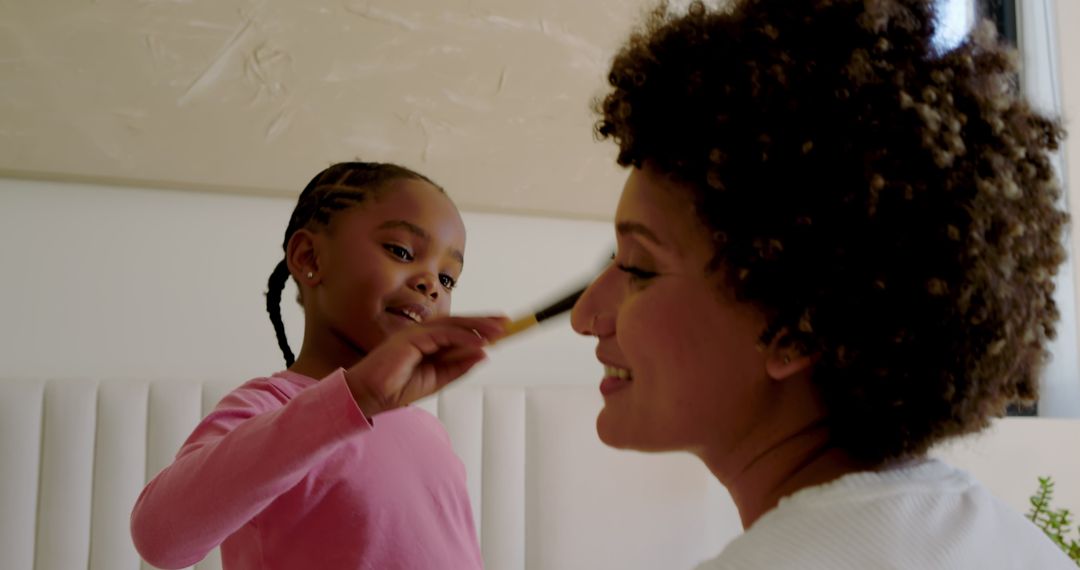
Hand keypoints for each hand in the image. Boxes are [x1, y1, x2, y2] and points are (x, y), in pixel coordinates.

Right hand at [343, 316, 506, 415]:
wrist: (368, 397)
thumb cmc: (396, 389)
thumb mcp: (437, 380)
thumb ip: (458, 366)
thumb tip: (484, 354)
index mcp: (426, 341)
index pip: (457, 330)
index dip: (480, 327)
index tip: (502, 328)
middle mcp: (421, 333)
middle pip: (458, 323)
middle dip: (483, 322)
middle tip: (507, 323)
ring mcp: (415, 333)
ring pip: (453, 325)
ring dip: (478, 327)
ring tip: (500, 332)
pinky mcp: (411, 339)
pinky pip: (443, 335)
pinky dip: (463, 337)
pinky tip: (479, 342)